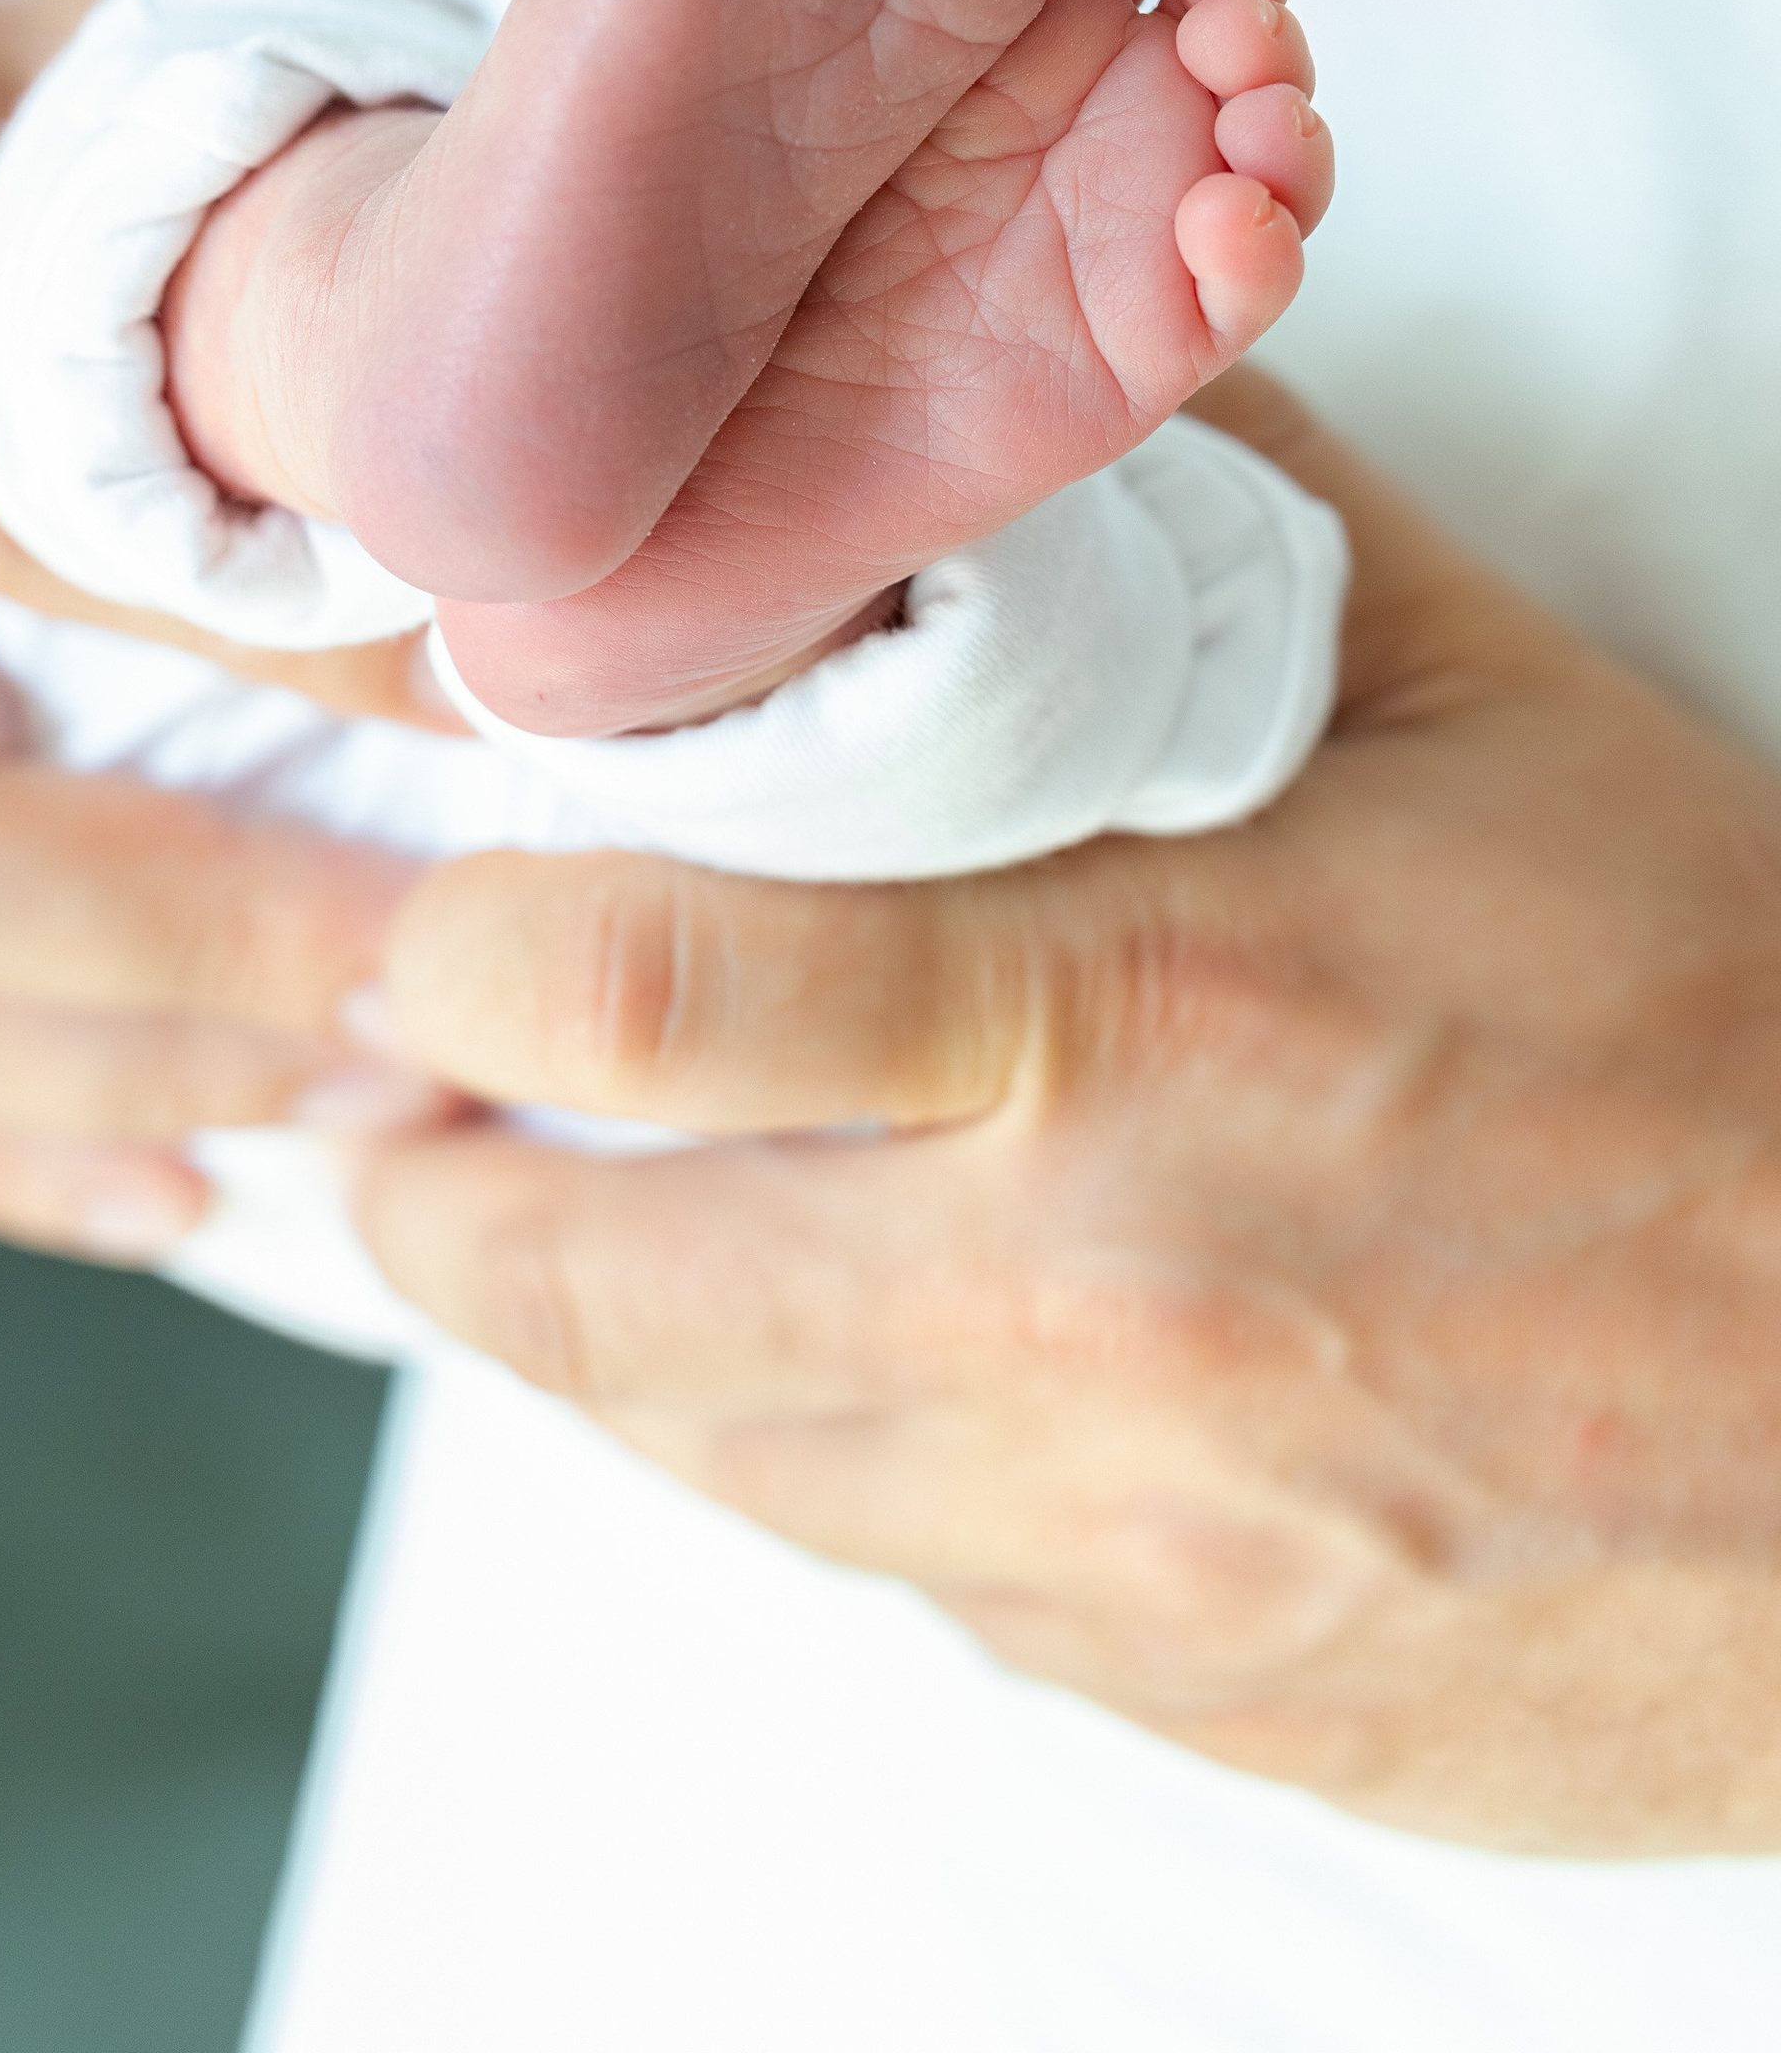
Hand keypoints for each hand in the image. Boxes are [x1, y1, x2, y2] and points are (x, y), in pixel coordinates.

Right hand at [0, 0, 443, 1255]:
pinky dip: (16, 1141)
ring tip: (389, 1086)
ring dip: (145, 1068)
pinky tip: (196, 1178)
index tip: (496, 722)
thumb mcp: (118, 73)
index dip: (258, 649)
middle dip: (201, 950)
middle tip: (446, 994)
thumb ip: (280, 213)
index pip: (19, 511)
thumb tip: (532, 423)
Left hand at [349, 371, 1780, 1853]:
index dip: (461, 954)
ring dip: (586, 1328)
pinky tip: (826, 1348)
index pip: (635, 991)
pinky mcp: (1146, 1676)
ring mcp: (1101, 1535)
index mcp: (1135, 1020)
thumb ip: (1209, 524)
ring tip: (553, 1211)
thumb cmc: (1730, 1040)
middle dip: (434, 1182)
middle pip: (573, 1282)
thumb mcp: (1484, 707)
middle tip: (404, 1093)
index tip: (438, 912)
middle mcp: (1072, 1307)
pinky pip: (867, 1566)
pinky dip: (795, 1451)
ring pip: (689, 1450)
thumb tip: (991, 376)